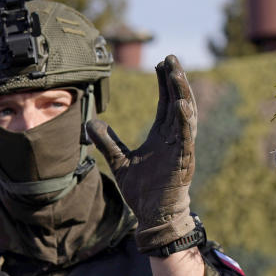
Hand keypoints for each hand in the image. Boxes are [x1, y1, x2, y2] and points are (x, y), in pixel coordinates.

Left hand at [87, 54, 196, 252]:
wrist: (153, 216)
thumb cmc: (142, 191)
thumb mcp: (119, 161)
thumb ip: (107, 142)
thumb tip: (90, 124)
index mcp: (163, 136)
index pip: (166, 103)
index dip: (164, 83)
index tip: (161, 63)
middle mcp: (174, 138)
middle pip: (178, 102)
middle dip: (175, 80)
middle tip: (171, 58)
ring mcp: (181, 149)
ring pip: (185, 116)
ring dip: (182, 94)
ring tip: (177, 74)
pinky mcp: (183, 162)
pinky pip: (186, 138)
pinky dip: (184, 121)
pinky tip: (181, 104)